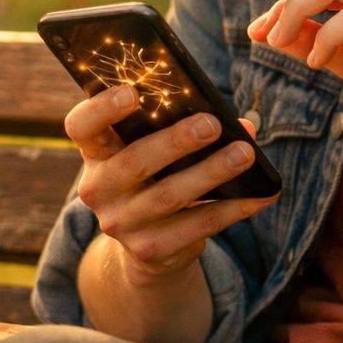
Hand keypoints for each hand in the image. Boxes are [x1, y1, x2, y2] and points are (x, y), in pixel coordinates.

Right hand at [64, 87, 275, 282]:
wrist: (146, 242)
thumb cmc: (156, 173)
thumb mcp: (154, 147)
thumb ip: (186, 125)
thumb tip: (240, 124)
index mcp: (96, 151)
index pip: (81, 126)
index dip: (102, 108)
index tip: (132, 93)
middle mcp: (99, 188)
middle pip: (134, 161)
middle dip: (175, 141)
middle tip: (210, 123)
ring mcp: (121, 223)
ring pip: (170, 195)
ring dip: (211, 172)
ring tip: (244, 154)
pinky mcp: (149, 249)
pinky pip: (197, 227)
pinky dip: (233, 208)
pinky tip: (260, 194)